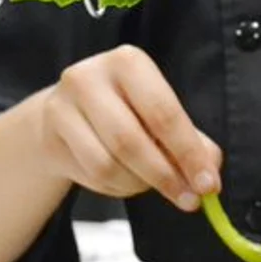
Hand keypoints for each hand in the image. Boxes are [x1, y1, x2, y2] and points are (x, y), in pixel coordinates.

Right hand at [37, 45, 221, 210]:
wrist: (68, 112)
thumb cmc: (125, 110)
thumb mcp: (162, 114)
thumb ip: (192, 141)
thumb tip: (209, 172)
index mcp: (128, 63)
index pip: (164, 114)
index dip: (189, 153)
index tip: (208, 184)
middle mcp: (89, 77)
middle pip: (131, 141)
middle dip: (165, 176)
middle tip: (188, 199)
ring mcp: (62, 106)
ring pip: (108, 164)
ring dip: (139, 184)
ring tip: (152, 183)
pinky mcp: (50, 137)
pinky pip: (91, 176)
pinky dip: (117, 188)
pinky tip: (125, 179)